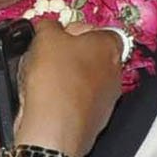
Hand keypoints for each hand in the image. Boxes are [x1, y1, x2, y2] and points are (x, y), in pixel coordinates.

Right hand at [11, 21, 125, 156]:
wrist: (53, 130)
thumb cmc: (53, 77)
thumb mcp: (44, 37)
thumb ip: (49, 26)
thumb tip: (49, 28)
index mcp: (110, 47)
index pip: (100, 31)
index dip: (76, 31)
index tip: (56, 37)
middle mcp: (116, 74)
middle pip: (92, 57)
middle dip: (69, 57)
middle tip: (45, 59)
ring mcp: (108, 102)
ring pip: (84, 83)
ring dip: (66, 81)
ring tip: (40, 84)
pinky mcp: (95, 124)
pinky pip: (78, 105)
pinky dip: (64, 102)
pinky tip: (45, 104)